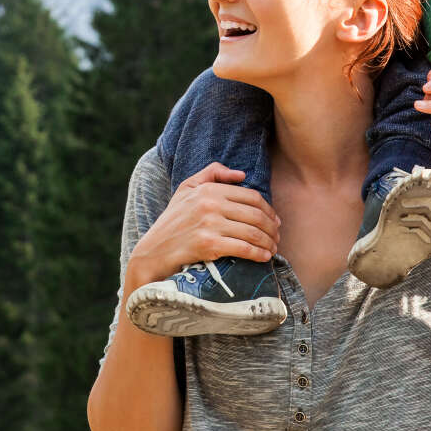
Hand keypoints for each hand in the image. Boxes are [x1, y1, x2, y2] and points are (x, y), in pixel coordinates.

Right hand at [128, 162, 280, 286]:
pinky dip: (259, 254)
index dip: (269, 209)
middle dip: (272, 228)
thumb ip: (211, 173)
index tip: (275, 221)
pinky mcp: (209, 245)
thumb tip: (241, 175)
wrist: (153, 251)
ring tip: (273, 248)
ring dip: (269, 242)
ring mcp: (209, 225)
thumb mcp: (186, 189)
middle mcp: (210, 204)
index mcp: (208, 189)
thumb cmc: (173, 221)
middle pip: (256, 214)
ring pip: (253, 232)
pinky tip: (264, 257)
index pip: (251, 196)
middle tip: (277, 237)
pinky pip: (244, 248)